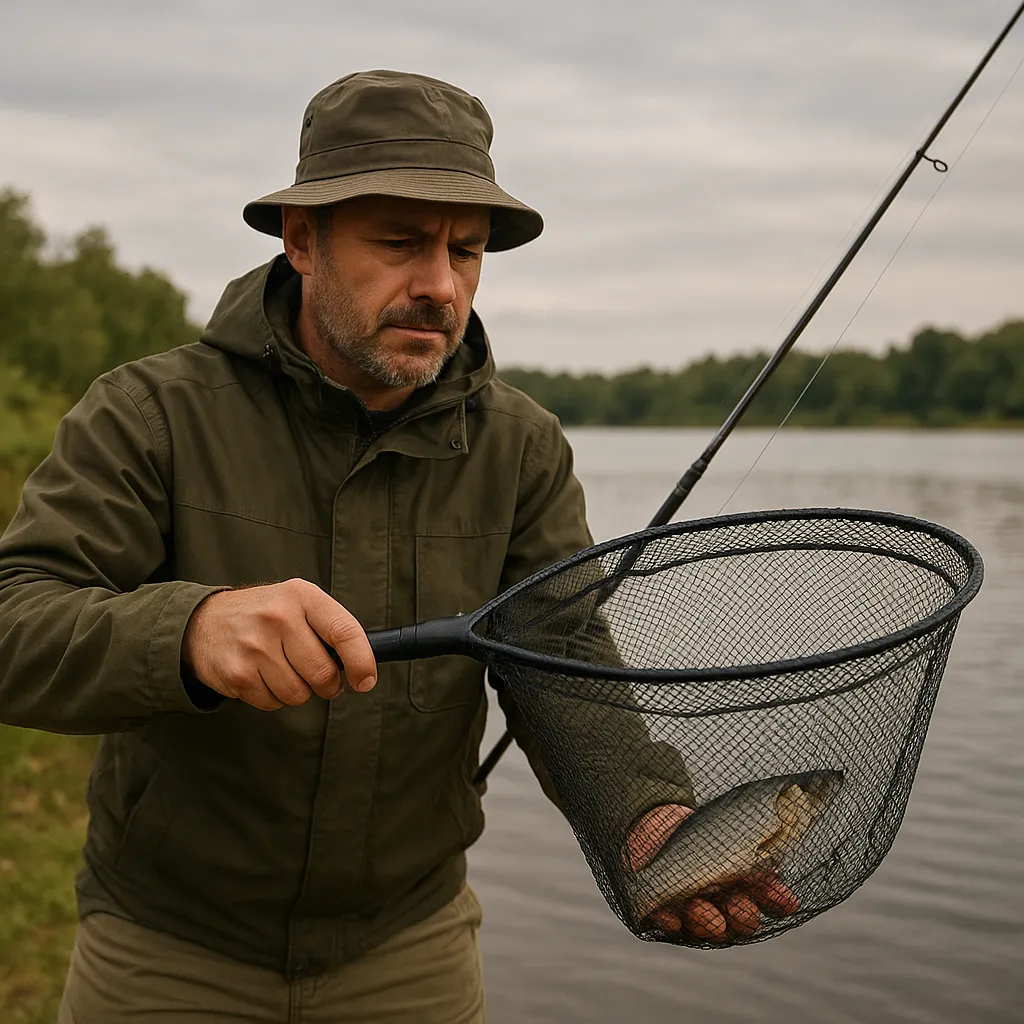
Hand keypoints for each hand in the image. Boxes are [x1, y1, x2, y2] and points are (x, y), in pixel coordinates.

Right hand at [182, 579, 376, 710]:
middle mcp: (279, 618)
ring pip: (298, 694)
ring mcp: (255, 646)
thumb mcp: (298, 603)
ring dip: (297, 691)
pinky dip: (272, 697)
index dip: (361, 661)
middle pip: (323, 673)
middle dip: (327, 684)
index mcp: (302, 597)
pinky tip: (260, 675)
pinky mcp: (237, 673)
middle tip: (316, 676)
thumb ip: (330, 628)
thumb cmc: (265, 615)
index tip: (365, 680)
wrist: (204, 621)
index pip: (345, 631)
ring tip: (281, 668)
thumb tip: (362, 668)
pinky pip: (272, 703)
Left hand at [624, 804, 799, 942]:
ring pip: (705, 927)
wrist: (661, 824)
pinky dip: (670, 921)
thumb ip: (751, 845)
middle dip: (742, 917)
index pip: (768, 901)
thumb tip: (776, 860)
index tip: (787, 901)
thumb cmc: (701, 831)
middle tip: (738, 907)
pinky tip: (671, 917)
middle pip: (740, 921)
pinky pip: (667, 923)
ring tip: (701, 908)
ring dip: (706, 921)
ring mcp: (694, 910)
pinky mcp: (663, 909)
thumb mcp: (729, 832)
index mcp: (745, 887)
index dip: (777, 902)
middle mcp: (724, 906)